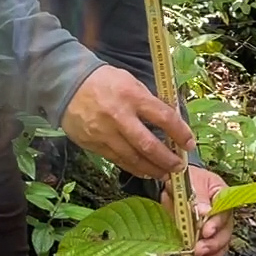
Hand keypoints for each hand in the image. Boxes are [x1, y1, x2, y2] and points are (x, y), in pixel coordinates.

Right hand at [60, 65, 193, 180]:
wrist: (66, 84)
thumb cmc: (104, 81)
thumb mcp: (130, 82)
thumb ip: (148, 102)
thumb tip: (169, 121)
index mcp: (132, 96)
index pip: (164, 118)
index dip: (180, 133)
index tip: (189, 143)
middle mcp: (119, 117)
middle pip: (148, 145)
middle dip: (167, 159)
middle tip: (179, 166)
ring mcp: (104, 133)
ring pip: (132, 158)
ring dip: (152, 169)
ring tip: (164, 173)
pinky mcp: (93, 144)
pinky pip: (117, 160)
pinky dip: (133, 168)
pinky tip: (144, 171)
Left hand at [165, 166, 234, 255]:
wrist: (176, 187)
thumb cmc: (187, 181)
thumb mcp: (190, 181)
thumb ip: (197, 196)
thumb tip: (204, 211)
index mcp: (222, 196)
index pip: (225, 211)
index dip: (217, 223)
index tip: (206, 230)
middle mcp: (223, 214)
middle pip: (226, 232)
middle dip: (213, 243)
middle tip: (199, 248)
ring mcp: (217, 229)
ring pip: (221, 245)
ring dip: (210, 254)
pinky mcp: (207, 240)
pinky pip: (212, 253)